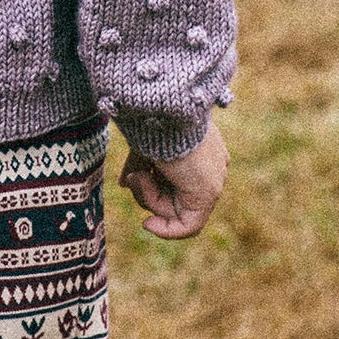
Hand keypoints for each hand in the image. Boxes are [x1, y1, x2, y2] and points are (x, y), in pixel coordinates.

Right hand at [119, 116, 228, 240]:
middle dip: (147, 192)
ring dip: (149, 197)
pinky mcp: (209, 193)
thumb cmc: (153, 120)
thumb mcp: (144, 144)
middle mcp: (211, 167)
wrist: (165, 109)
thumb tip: (125, 183)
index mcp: (200, 151)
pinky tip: (148, 224)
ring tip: (141, 173)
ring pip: (175, 210)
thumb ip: (139, 165)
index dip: (151, 186)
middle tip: (133, 175)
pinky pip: (188, 226)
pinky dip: (166, 229)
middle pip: (176, 197)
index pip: (179, 182)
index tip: (131, 178)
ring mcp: (213, 180)